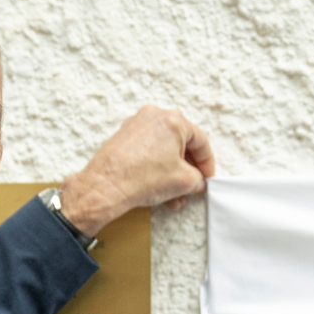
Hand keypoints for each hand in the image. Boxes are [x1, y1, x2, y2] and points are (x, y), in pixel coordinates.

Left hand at [58, 106, 215, 235]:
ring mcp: (136, 125)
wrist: (106, 187)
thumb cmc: (143, 178)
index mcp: (173, 119)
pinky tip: (157, 189)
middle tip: (191, 188)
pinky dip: (156, 168)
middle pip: (180, 145)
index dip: (207, 164)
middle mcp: (154, 116)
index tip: (207, 179)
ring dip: (172, 174)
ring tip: (173, 197)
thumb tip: (197, 182)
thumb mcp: (185, 182)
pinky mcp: (123, 137)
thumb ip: (199, 179)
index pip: (200, 142)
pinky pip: (148, 151)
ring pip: (163, 150)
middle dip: (187, 171)